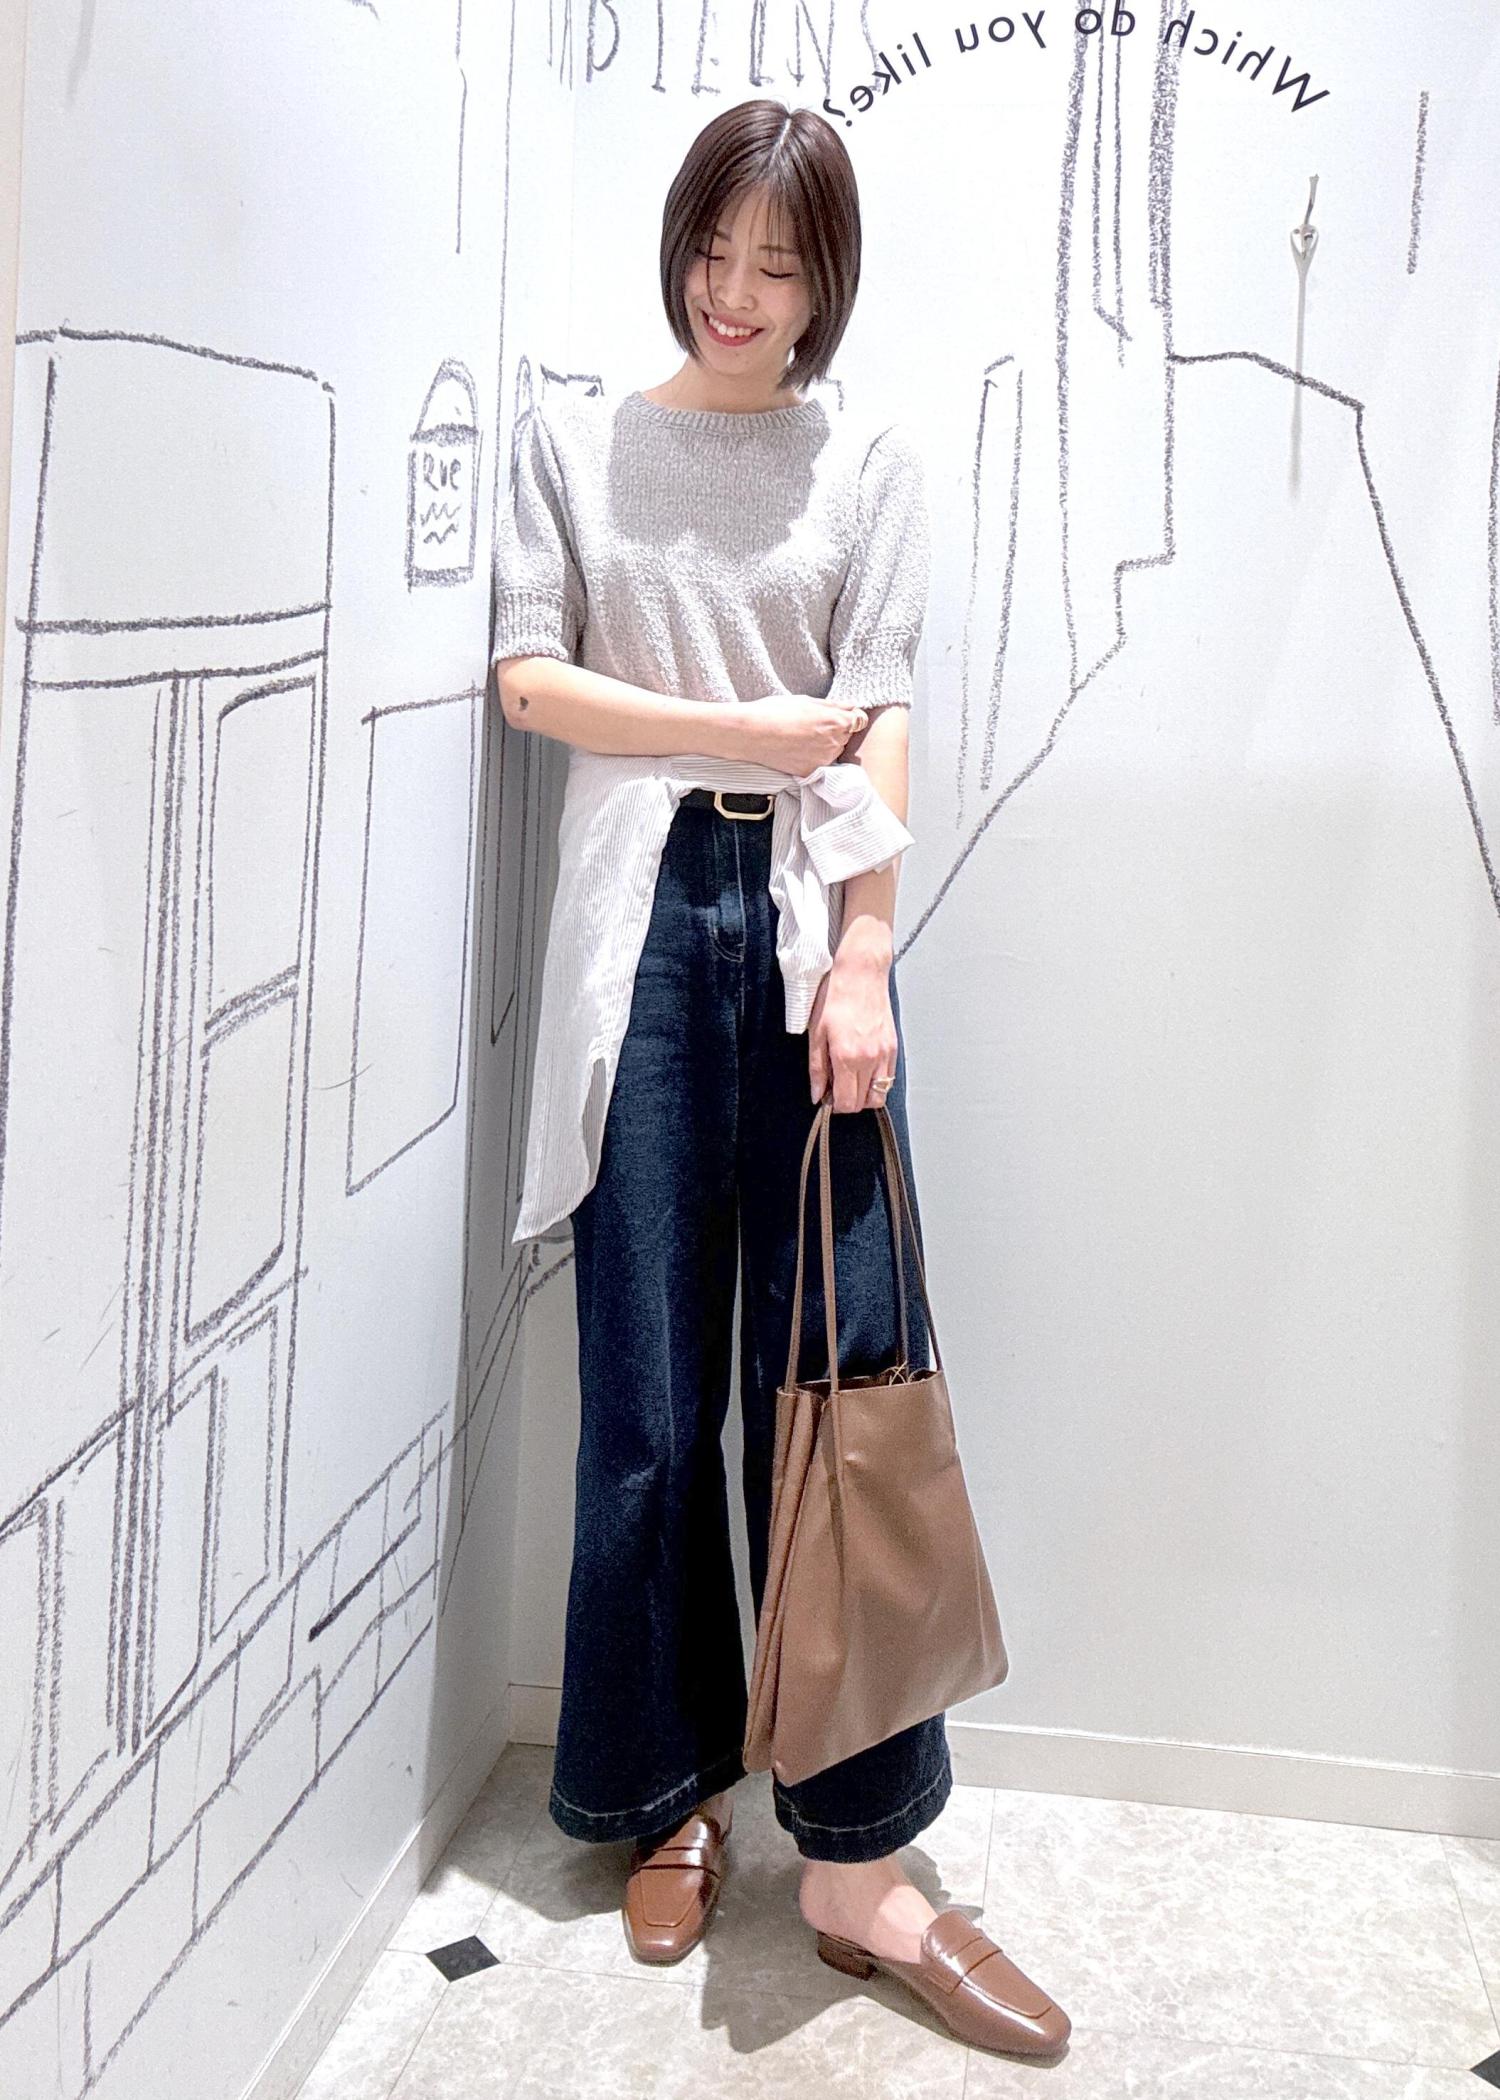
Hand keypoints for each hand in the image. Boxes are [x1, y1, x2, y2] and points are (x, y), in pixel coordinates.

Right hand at [731, 693, 868, 775]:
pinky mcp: (810, 772)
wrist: (751, 733)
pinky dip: (812, 757)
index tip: (840, 716)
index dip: (851, 716)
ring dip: (824, 745)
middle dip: (836, 731)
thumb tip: (851, 707)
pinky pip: (819, 764)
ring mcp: (823, 760)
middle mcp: (835, 743)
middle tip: (812, 725)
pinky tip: (795, 749)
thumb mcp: (807, 700)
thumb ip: (834, 705)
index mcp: (837, 722)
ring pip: (833, 751)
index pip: (860, 720)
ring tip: (801, 737)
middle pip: (846, 736)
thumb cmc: (776, 711)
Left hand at [807, 952, 897, 1110]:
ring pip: (879, 1095)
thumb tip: (817, 1095)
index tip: (828, 1096)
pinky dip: (876, 1082)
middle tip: (836, 1086)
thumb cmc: (835, 998)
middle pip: (864, 1103)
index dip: (835, 1105)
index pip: (847, 1103)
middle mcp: (870, 1060)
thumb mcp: (816, 1034)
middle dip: (848, 1101)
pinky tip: (863, 1068)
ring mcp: (885, 1055)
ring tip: (851, 1079)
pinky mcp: (894, 1048)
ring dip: (864, 1095)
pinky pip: (889, 1079)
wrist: (861, 975)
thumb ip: (817, 1069)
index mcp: (847, 1057)